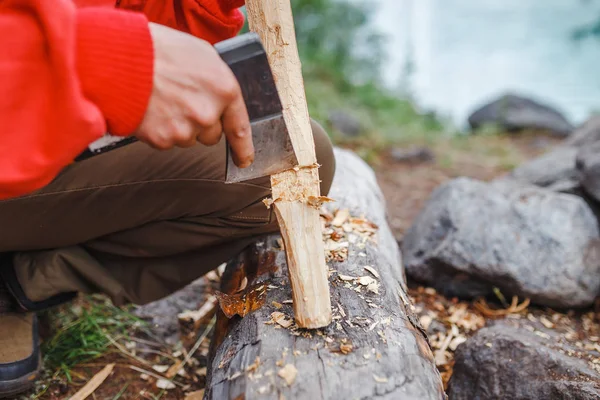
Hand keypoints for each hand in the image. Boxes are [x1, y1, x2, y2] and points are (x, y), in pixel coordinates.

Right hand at [136, 23, 253, 167]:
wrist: (119, 59)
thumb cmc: (158, 49)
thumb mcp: (201, 54)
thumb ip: (217, 81)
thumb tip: (220, 96)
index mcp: (224, 91)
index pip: (240, 128)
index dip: (243, 148)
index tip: (244, 160)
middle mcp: (208, 114)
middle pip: (212, 135)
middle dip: (200, 124)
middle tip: (180, 101)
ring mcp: (184, 130)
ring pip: (187, 138)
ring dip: (178, 125)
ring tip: (161, 99)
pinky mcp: (161, 140)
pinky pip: (166, 141)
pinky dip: (159, 129)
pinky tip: (151, 109)